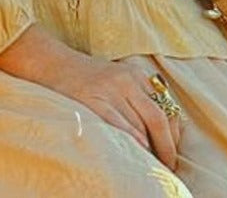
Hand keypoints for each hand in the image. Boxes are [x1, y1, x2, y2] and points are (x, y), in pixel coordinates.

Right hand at [38, 53, 182, 170]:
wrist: (52, 62)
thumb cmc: (88, 77)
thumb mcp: (118, 77)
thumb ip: (140, 96)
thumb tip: (166, 131)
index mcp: (136, 74)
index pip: (166, 108)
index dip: (174, 134)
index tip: (172, 151)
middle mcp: (125, 80)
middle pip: (157, 118)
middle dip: (166, 146)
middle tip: (167, 164)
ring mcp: (108, 89)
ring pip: (138, 124)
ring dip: (147, 147)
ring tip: (149, 162)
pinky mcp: (90, 99)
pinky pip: (116, 123)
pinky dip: (130, 138)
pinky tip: (136, 149)